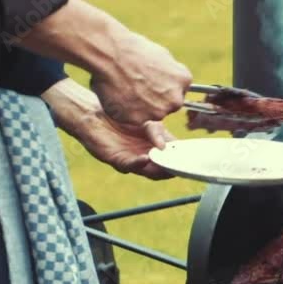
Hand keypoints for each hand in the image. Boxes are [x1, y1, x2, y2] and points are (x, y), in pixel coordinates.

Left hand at [43, 79, 175, 179]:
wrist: (91, 112)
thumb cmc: (117, 113)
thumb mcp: (145, 120)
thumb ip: (156, 131)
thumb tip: (167, 144)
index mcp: (155, 144)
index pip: (173, 156)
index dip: (181, 159)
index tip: (191, 158)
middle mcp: (146, 154)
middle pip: (164, 168)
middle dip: (173, 168)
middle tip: (180, 165)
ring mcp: (132, 158)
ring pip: (149, 171)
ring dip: (158, 169)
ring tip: (166, 164)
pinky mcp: (117, 159)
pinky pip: (130, 166)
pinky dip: (139, 164)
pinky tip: (146, 158)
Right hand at [90, 31, 191, 125]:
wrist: (109, 53)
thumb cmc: (132, 49)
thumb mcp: (161, 55)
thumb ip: (170, 72)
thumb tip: (170, 78)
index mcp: (184, 80)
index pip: (177, 92)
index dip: (161, 88)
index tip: (149, 82)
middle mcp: (175, 100)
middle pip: (165, 106)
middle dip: (153, 100)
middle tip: (134, 86)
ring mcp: (157, 112)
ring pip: (149, 114)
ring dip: (138, 107)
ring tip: (123, 88)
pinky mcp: (138, 120)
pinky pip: (131, 118)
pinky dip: (123, 111)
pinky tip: (116, 95)